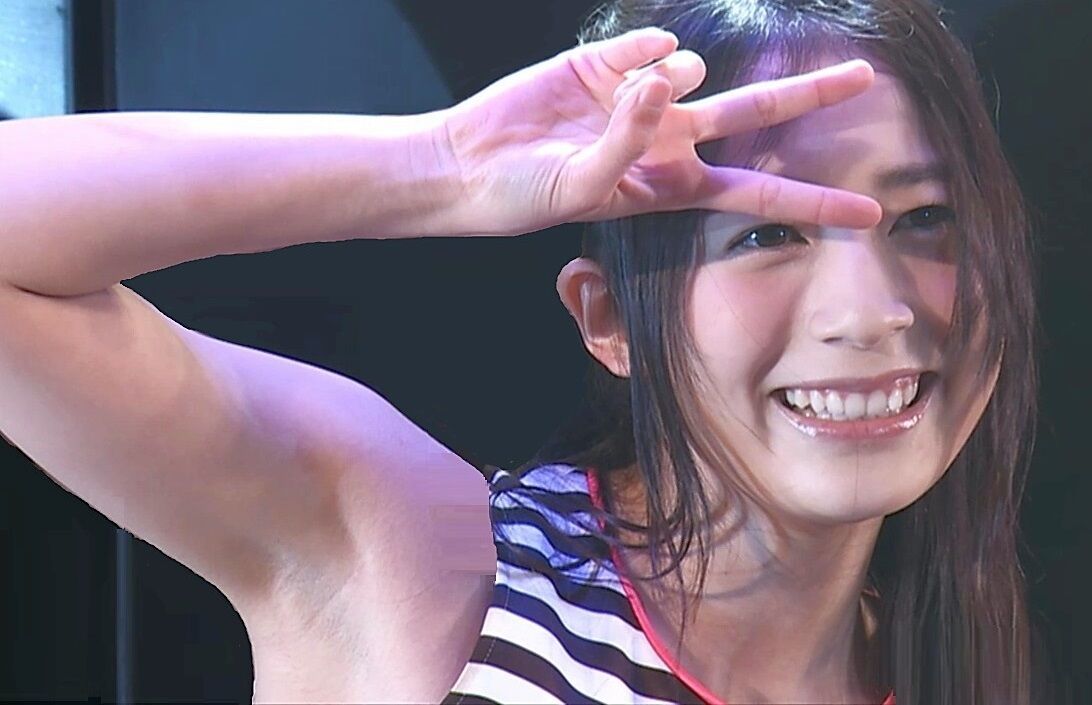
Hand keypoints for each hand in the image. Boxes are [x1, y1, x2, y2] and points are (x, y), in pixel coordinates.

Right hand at [439, 27, 882, 236]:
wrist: (470, 163)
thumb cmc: (524, 194)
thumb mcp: (582, 187)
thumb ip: (628, 140)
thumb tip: (664, 80)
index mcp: (669, 185)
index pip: (756, 193)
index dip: (813, 202)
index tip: (870, 213)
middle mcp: (667, 139)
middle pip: (755, 113)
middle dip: (808, 96)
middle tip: (865, 77)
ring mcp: (641, 98)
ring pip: (692, 68)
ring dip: (671, 78)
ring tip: (623, 100)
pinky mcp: (608, 62)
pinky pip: (649, 42)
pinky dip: (645, 49)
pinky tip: (626, 65)